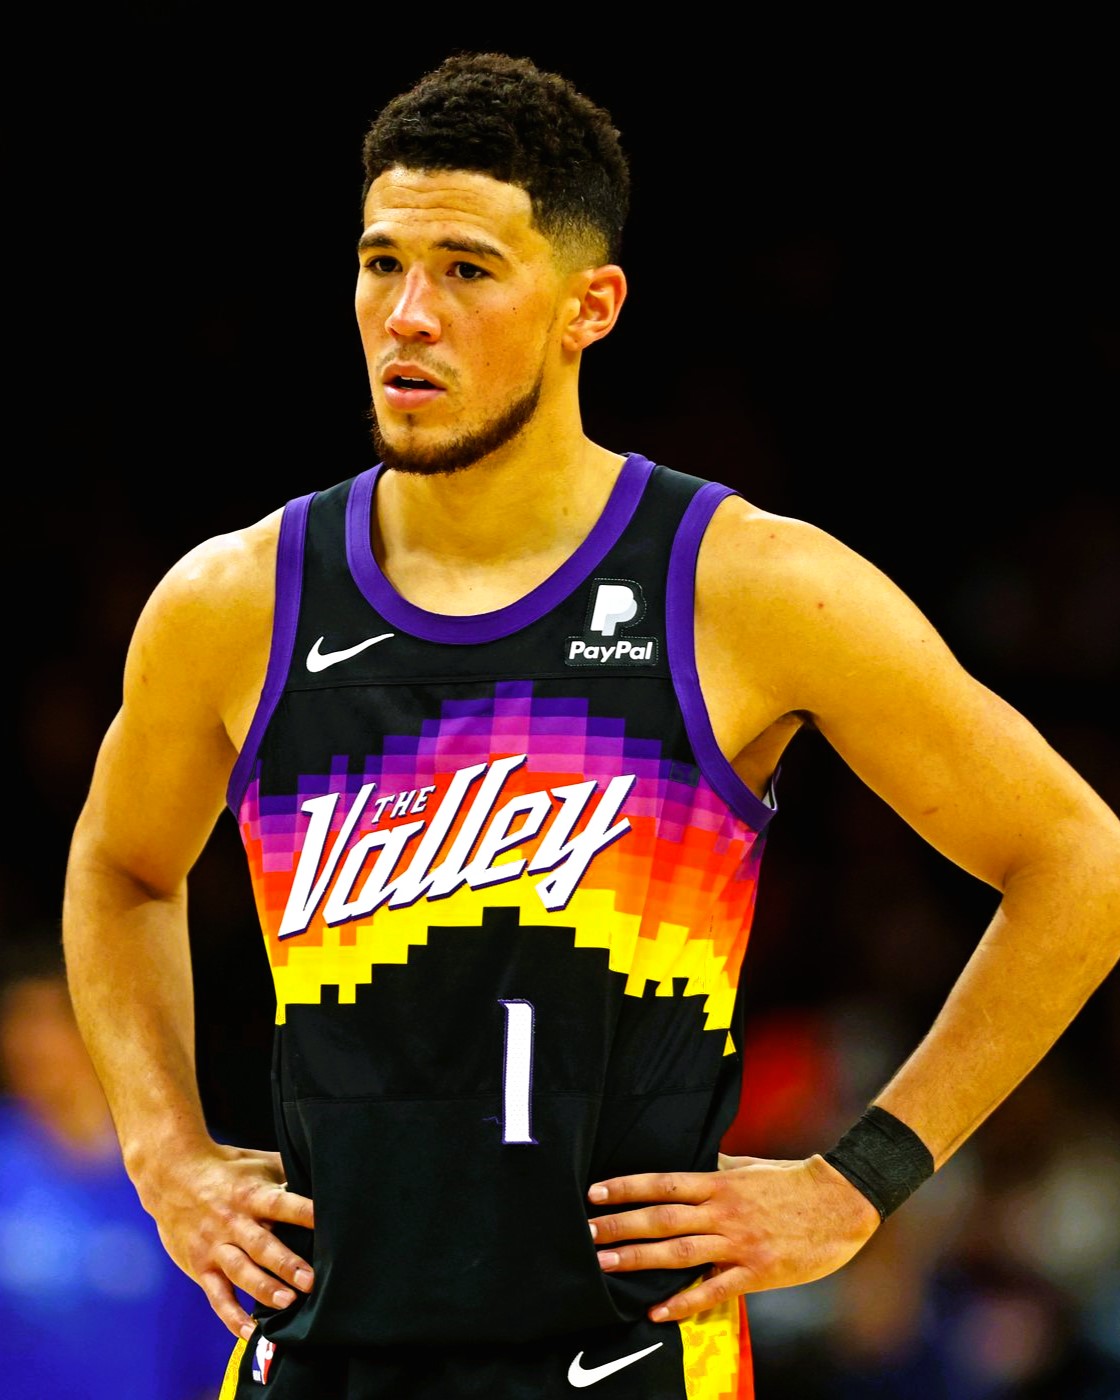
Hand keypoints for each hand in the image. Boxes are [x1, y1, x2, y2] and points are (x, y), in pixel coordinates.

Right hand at [136, 1140, 314, 1338]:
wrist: (172, 1175)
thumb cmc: (227, 1168)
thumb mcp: (259, 1163)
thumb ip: (288, 1174)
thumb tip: (326, 1180)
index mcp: (252, 1195)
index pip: (282, 1204)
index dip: (304, 1213)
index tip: (327, 1224)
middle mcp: (234, 1221)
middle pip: (262, 1244)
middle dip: (286, 1263)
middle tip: (310, 1281)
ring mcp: (215, 1246)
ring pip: (240, 1271)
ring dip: (263, 1288)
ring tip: (287, 1303)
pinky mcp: (200, 1266)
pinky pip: (217, 1295)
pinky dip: (231, 1316)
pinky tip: (249, 1332)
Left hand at [586, 1152, 879, 1322]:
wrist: (840, 1202)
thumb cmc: (791, 1180)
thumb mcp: (747, 1166)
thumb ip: (715, 1166)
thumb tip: (686, 1161)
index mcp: (719, 1183)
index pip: (663, 1184)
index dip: (627, 1188)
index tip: (595, 1192)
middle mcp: (723, 1212)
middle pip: (662, 1219)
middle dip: (620, 1226)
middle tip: (586, 1234)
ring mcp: (739, 1243)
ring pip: (679, 1253)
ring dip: (639, 1259)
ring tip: (606, 1265)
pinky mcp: (756, 1272)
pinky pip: (713, 1290)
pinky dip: (683, 1302)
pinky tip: (657, 1311)